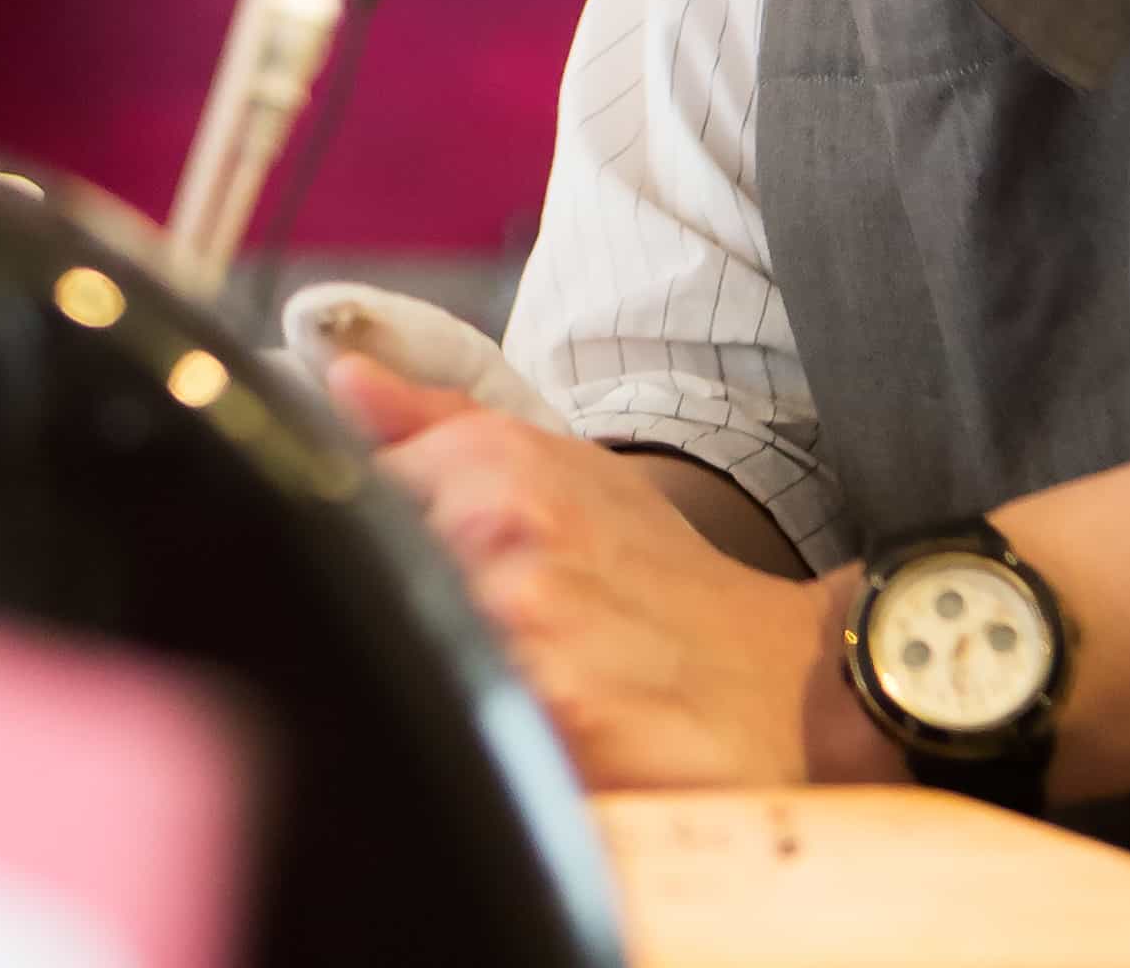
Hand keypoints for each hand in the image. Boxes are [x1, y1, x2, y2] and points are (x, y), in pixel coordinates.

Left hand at [328, 353, 842, 788]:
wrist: (787, 683)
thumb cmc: (664, 579)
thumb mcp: (563, 471)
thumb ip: (439, 424)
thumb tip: (341, 382)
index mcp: (495, 469)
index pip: (351, 505)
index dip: (372, 554)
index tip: (414, 580)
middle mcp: (502, 539)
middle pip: (370, 592)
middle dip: (401, 625)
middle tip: (464, 650)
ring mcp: (527, 636)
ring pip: (410, 665)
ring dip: (439, 686)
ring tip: (497, 698)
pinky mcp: (556, 728)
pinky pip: (460, 739)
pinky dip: (476, 747)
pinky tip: (516, 748)